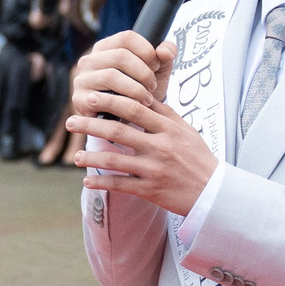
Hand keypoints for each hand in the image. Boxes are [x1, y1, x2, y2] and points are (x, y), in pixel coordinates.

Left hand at [64, 34, 212, 215]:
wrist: (213, 191)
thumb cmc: (198, 157)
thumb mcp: (185, 130)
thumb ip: (164, 114)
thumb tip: (143, 94)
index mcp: (168, 128)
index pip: (136, 107)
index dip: (111, 101)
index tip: (91, 96)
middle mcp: (160, 146)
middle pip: (119, 130)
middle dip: (91, 124)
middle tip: (71, 120)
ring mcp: (155, 169)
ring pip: (115, 160)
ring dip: (91, 157)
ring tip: (75, 156)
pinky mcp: (151, 190)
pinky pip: (121, 185)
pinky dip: (102, 183)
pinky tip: (86, 181)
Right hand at [69, 30, 172, 110]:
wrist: (129, 120)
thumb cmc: (141, 90)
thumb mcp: (158, 70)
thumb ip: (167, 54)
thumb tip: (164, 51)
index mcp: (106, 47)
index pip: (127, 37)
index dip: (146, 50)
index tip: (156, 66)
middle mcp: (89, 60)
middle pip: (120, 56)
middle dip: (143, 73)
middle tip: (153, 86)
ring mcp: (81, 79)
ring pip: (111, 76)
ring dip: (136, 89)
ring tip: (147, 98)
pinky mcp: (79, 99)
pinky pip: (102, 98)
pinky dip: (124, 103)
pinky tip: (134, 107)